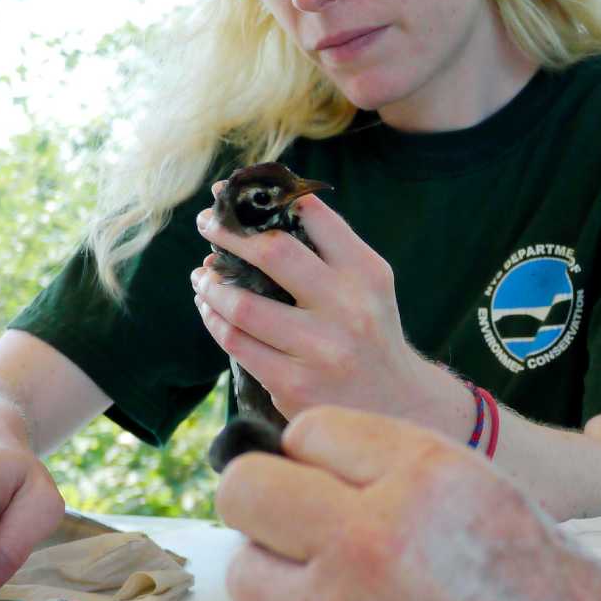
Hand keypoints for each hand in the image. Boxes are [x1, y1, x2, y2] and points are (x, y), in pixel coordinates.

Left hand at [192, 192, 458, 429]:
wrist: (398, 406)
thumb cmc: (370, 334)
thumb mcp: (367, 286)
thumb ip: (329, 249)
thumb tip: (260, 211)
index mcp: (366, 273)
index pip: (312, 217)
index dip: (266, 198)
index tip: (233, 194)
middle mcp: (348, 309)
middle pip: (273, 251)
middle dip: (227, 231)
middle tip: (207, 222)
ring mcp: (321, 350)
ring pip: (243, 305)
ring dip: (211, 284)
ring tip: (202, 275)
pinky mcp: (295, 385)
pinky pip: (236, 343)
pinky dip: (214, 319)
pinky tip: (209, 309)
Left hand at [216, 407, 600, 600]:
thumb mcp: (503, 509)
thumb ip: (411, 486)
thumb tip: (320, 477)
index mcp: (430, 474)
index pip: (310, 431)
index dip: (322, 461)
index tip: (336, 487)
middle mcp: (373, 534)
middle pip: (246, 489)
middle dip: (267, 505)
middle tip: (300, 533)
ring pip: (247, 569)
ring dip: (283, 579)